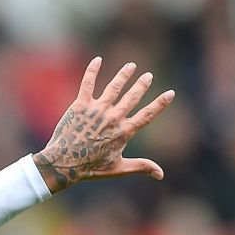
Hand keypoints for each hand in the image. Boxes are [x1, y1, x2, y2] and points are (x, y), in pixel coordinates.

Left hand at [32, 58, 175, 192]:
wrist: (64, 163)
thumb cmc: (90, 168)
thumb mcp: (118, 169)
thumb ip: (141, 166)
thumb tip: (161, 174)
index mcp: (124, 132)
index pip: (147, 115)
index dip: (160, 104)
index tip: (170, 93)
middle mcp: (113, 118)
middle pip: (132, 97)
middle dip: (142, 85)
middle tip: (148, 76)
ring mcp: (97, 110)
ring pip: (114, 87)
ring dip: (124, 75)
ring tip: (131, 66)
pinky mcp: (80, 105)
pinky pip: (87, 83)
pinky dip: (92, 71)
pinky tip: (97, 60)